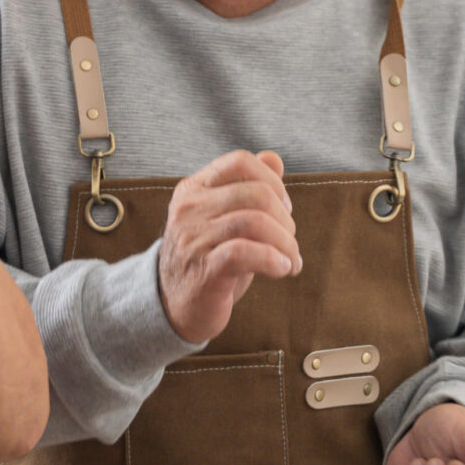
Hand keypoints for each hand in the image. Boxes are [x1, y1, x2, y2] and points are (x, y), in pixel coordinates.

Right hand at [156, 150, 302, 343]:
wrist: (173, 306)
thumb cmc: (207, 258)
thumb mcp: (225, 218)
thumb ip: (248, 186)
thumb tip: (273, 158)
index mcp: (194, 188)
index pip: (240, 161)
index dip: (273, 182)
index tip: (284, 208)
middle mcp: (189, 208)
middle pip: (256, 194)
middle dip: (285, 219)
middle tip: (290, 243)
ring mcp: (193, 238)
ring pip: (255, 222)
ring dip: (286, 243)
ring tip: (291, 260)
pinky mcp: (203, 270)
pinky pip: (245, 252)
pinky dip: (274, 259)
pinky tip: (283, 269)